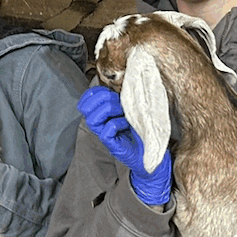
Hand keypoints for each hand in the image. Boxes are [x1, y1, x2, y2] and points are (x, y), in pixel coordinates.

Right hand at [78, 86, 170, 206]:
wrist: (152, 152)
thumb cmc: (142, 130)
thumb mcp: (132, 110)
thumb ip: (123, 100)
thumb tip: (122, 84)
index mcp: (102, 115)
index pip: (85, 102)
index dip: (92, 93)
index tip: (108, 89)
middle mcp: (100, 125)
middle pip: (85, 109)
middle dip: (102, 98)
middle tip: (119, 100)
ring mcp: (105, 136)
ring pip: (92, 120)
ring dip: (108, 109)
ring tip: (123, 110)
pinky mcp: (113, 145)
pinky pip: (107, 131)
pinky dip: (116, 123)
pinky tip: (127, 123)